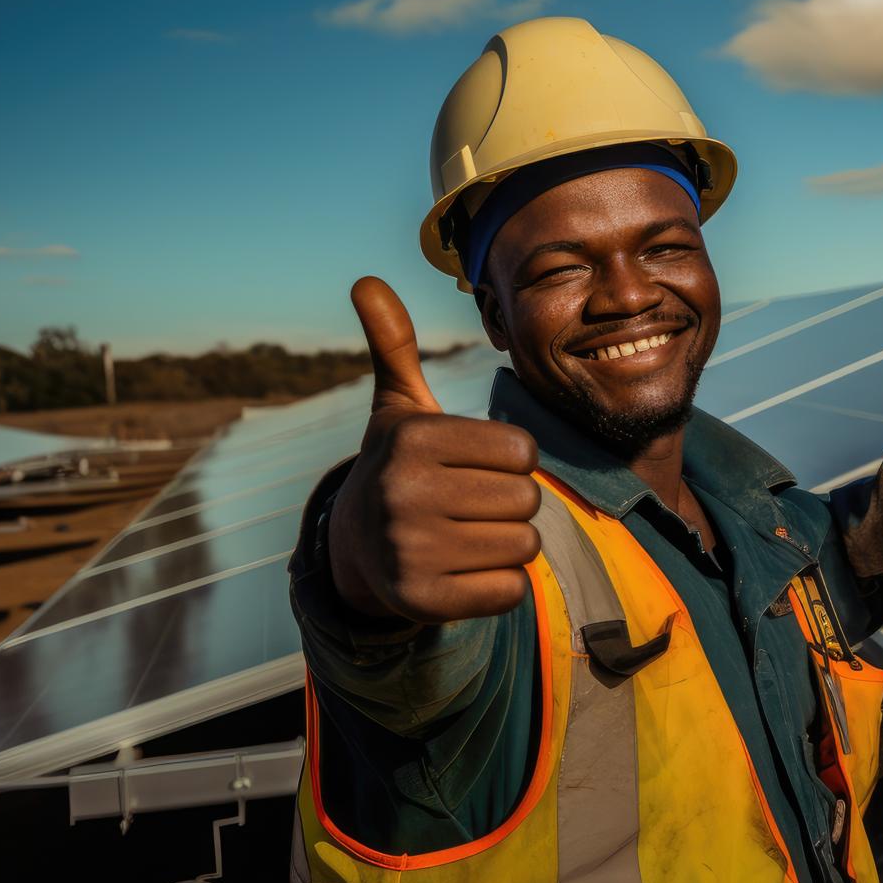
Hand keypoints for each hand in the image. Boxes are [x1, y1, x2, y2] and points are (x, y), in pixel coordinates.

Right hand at [327, 277, 542, 623]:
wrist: (356, 549)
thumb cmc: (400, 467)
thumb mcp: (398, 408)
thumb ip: (395, 345)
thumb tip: (365, 280)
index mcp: (412, 439)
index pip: (522, 451)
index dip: (510, 460)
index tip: (472, 464)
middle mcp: (406, 493)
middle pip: (527, 498)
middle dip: (511, 501)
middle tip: (470, 503)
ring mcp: (411, 551)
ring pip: (523, 546)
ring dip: (507, 543)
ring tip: (466, 534)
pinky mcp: (423, 601)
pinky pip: (510, 591)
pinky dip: (499, 585)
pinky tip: (464, 571)